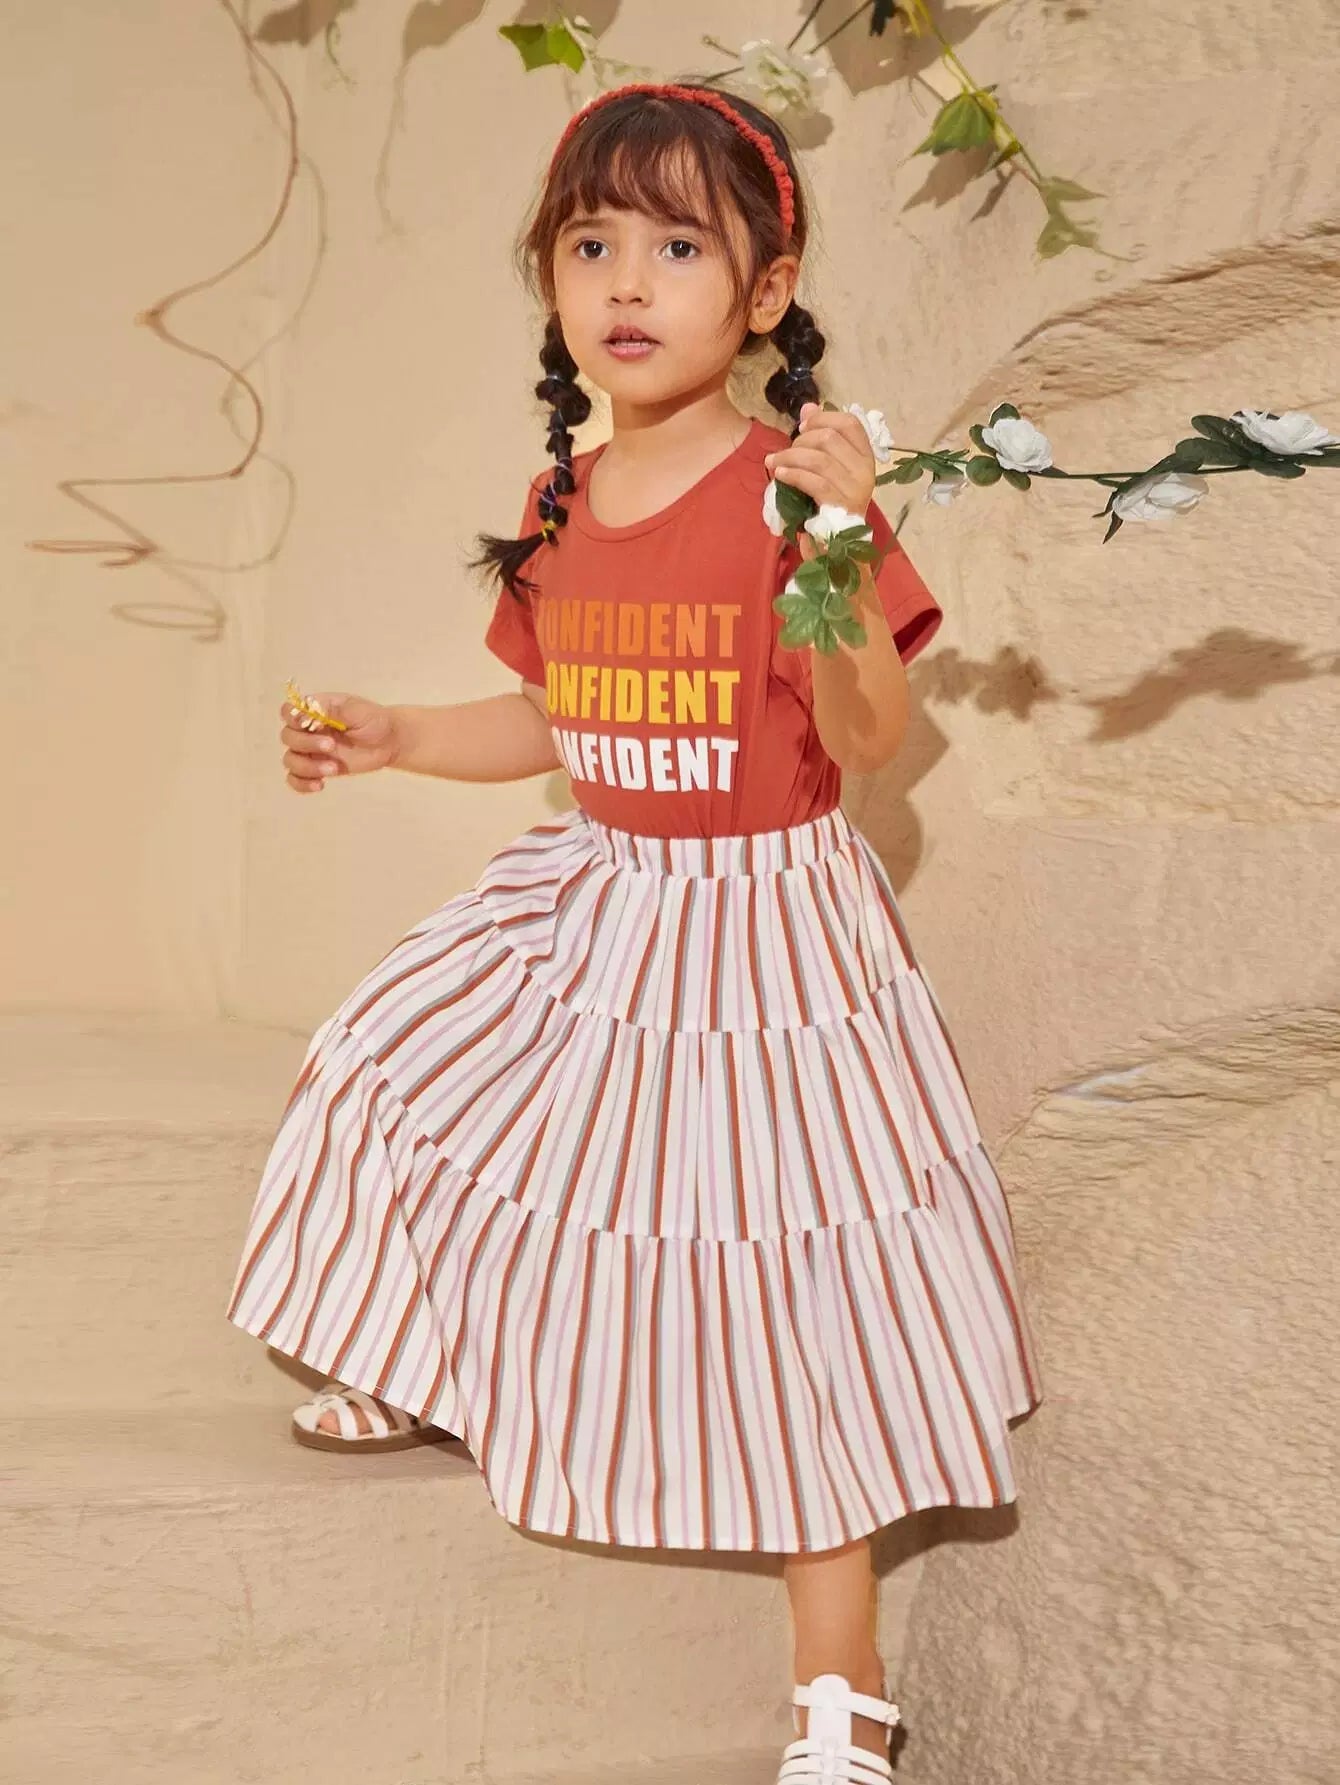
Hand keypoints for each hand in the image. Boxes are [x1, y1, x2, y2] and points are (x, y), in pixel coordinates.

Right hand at [279, 691, 398, 794]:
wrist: (388, 743)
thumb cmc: (373, 721)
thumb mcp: (357, 710)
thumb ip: (333, 709)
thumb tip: (309, 708)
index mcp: (314, 711)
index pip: (289, 712)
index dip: (292, 718)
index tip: (308, 724)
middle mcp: (307, 730)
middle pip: (288, 737)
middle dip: (306, 744)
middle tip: (332, 746)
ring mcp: (310, 751)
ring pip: (290, 760)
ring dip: (307, 767)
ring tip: (333, 769)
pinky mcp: (316, 770)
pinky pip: (296, 779)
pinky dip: (302, 784)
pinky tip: (320, 785)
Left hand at [763, 402, 876, 560]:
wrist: (837, 550)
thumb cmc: (828, 506)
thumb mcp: (827, 471)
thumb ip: (820, 439)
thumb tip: (807, 407)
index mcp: (866, 458)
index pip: (850, 423)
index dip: (823, 417)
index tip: (802, 427)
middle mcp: (865, 471)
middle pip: (829, 437)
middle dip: (800, 441)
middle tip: (784, 453)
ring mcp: (855, 489)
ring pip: (819, 458)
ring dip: (789, 457)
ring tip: (773, 463)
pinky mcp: (840, 506)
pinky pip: (814, 481)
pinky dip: (792, 474)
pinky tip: (779, 474)